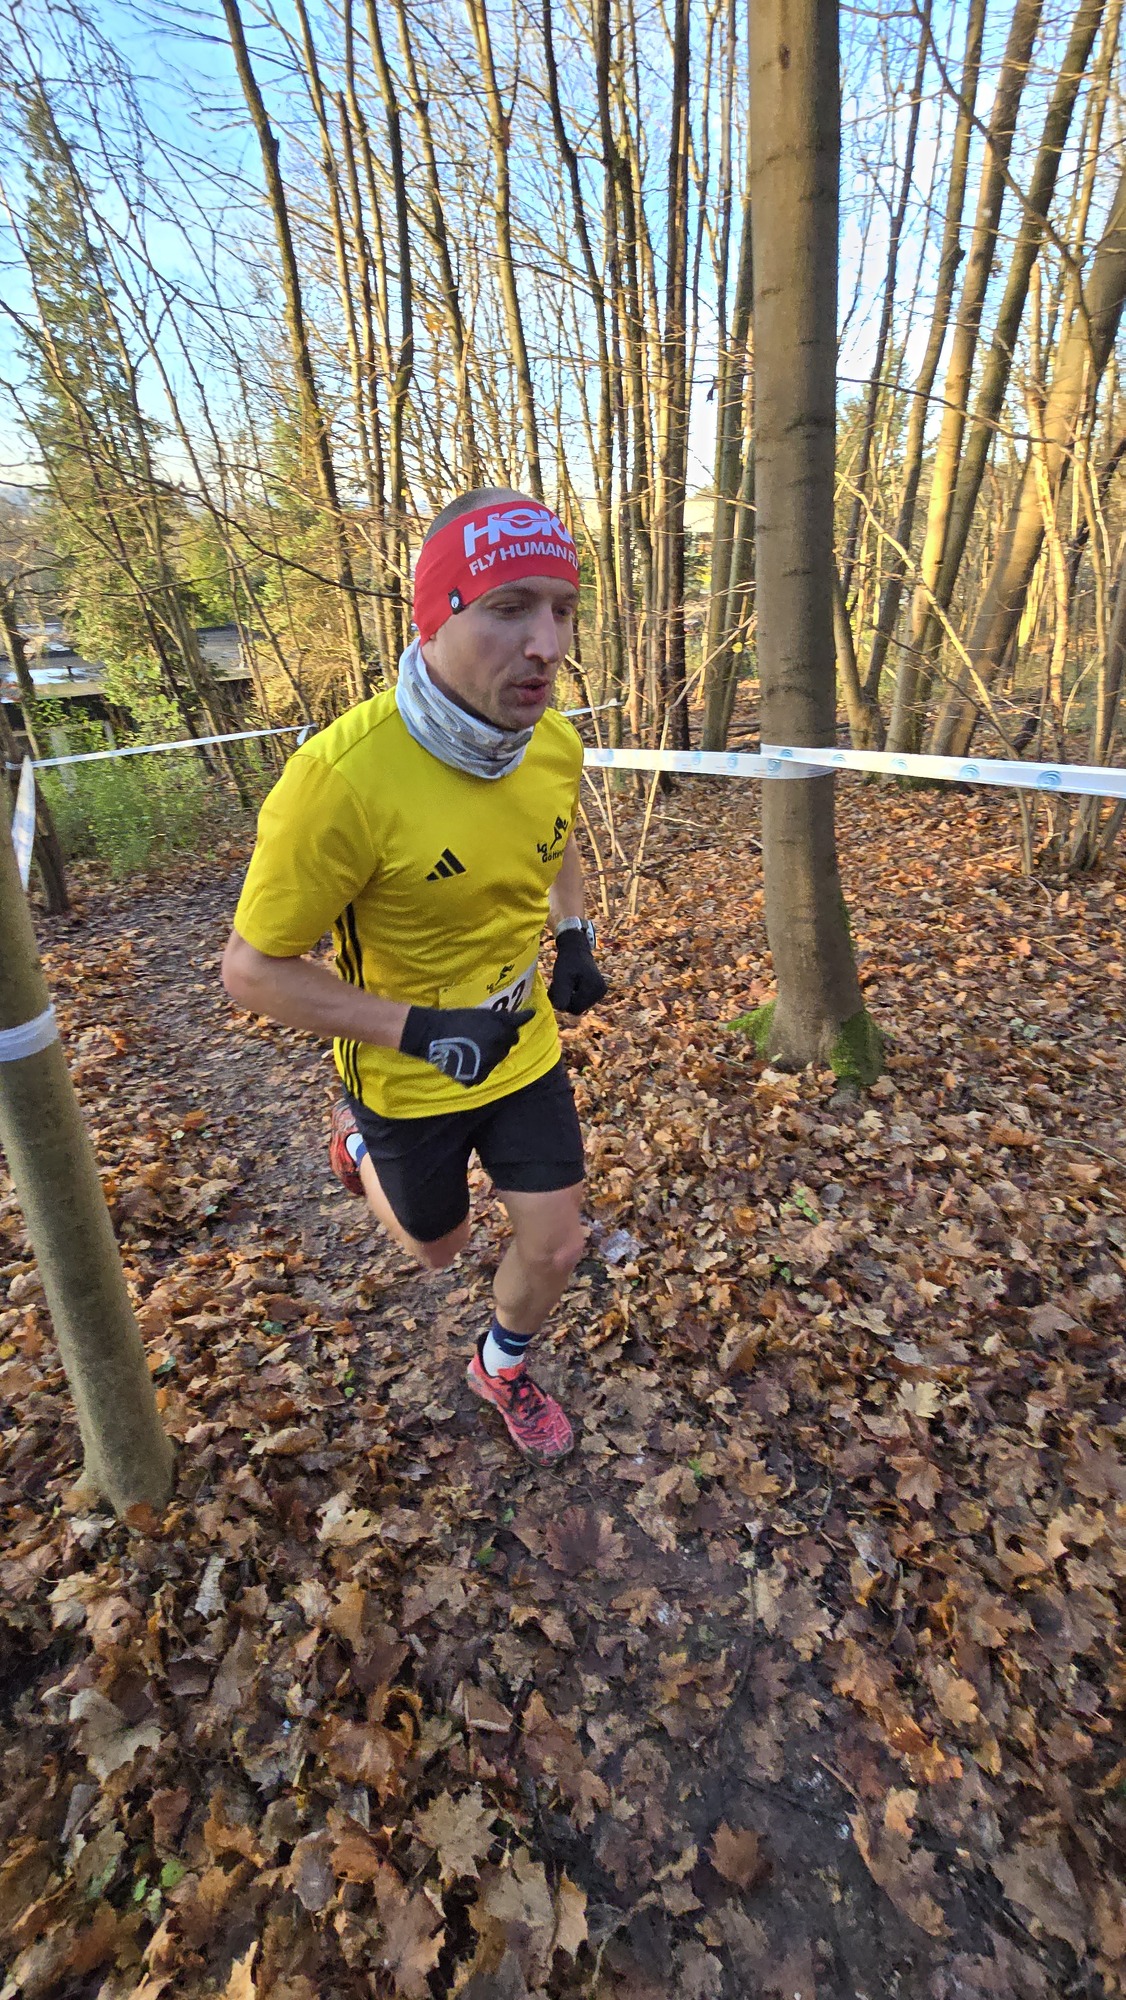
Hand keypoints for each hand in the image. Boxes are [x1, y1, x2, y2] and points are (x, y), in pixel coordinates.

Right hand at [399, 1004, 534, 1085]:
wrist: (433, 1033)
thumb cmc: (461, 1019)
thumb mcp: (487, 1014)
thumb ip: (510, 1017)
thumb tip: (532, 1014)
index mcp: (502, 1035)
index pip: (513, 1036)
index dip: (502, 1031)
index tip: (489, 1028)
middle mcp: (497, 1052)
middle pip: (504, 1050)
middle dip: (496, 1044)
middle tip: (477, 1037)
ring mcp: (486, 1067)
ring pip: (493, 1063)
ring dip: (486, 1056)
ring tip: (469, 1047)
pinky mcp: (474, 1079)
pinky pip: (481, 1075)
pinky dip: (475, 1069)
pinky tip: (465, 1058)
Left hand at [547, 929, 606, 1015]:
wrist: (576, 948)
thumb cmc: (568, 961)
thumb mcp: (561, 977)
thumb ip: (561, 993)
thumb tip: (560, 1009)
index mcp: (595, 988)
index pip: (575, 1009)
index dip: (563, 1002)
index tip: (556, 988)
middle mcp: (601, 992)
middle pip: (578, 1009)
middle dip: (566, 1000)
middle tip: (558, 985)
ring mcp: (600, 992)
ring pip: (579, 1006)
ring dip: (568, 997)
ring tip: (565, 983)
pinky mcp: (598, 991)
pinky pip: (582, 1001)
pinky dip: (573, 995)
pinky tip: (571, 984)